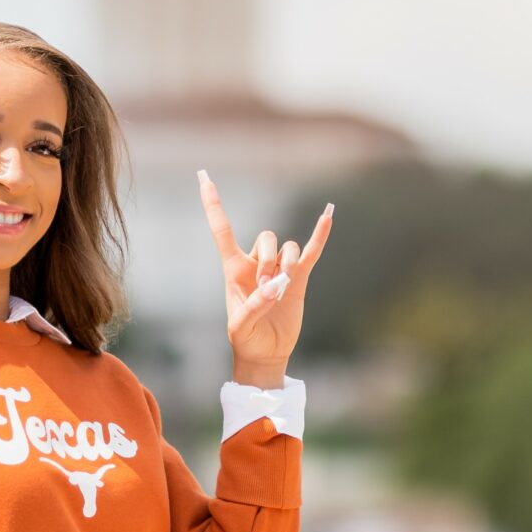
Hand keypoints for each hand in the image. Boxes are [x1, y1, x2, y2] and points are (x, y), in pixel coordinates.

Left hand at [197, 170, 333, 383]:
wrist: (265, 352)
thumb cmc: (245, 339)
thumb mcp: (241, 326)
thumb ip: (255, 306)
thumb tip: (275, 287)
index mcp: (234, 269)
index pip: (223, 230)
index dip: (214, 205)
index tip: (204, 178)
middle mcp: (256, 263)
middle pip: (266, 237)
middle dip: (269, 260)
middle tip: (266, 290)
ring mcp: (279, 269)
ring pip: (288, 246)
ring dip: (287, 264)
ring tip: (282, 291)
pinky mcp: (299, 278)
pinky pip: (311, 251)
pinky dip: (319, 235)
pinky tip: (328, 215)